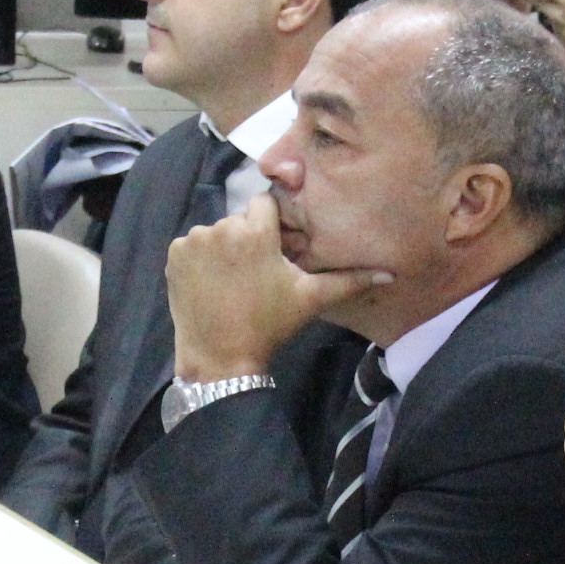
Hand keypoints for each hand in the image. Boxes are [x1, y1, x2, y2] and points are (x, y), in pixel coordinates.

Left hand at [163, 194, 385, 380]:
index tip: (274, 249)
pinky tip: (211, 284)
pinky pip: (192, 246)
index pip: (265, 205)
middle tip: (255, 274)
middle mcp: (222, 227)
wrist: (220, 358)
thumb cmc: (269, 325)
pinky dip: (200, 260)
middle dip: (248, 239)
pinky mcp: (174, 255)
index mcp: (256, 231)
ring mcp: (194, 241)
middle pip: (240, 220)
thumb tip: (390, 274)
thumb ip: (349, 281)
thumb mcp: (310, 300)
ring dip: (224, 249)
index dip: (271, 226)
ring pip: (216, 233)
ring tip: (233, 282)